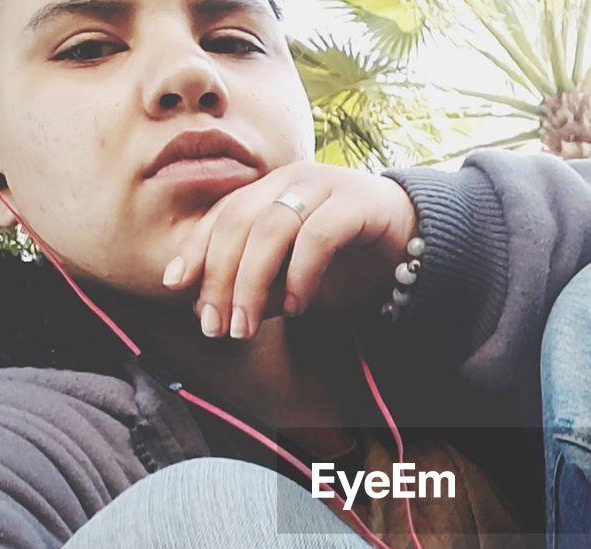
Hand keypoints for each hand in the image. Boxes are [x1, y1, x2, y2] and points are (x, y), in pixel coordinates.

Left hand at [160, 159, 418, 339]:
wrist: (415, 247)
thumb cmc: (346, 264)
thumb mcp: (290, 280)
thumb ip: (254, 287)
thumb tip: (205, 308)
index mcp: (269, 190)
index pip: (220, 216)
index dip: (194, 251)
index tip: (174, 288)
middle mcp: (292, 180)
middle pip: (238, 222)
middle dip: (219, 278)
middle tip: (215, 326)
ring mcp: (326, 186)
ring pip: (271, 228)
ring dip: (252, 282)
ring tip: (246, 327)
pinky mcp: (358, 203)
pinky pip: (317, 237)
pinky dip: (300, 275)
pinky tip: (295, 308)